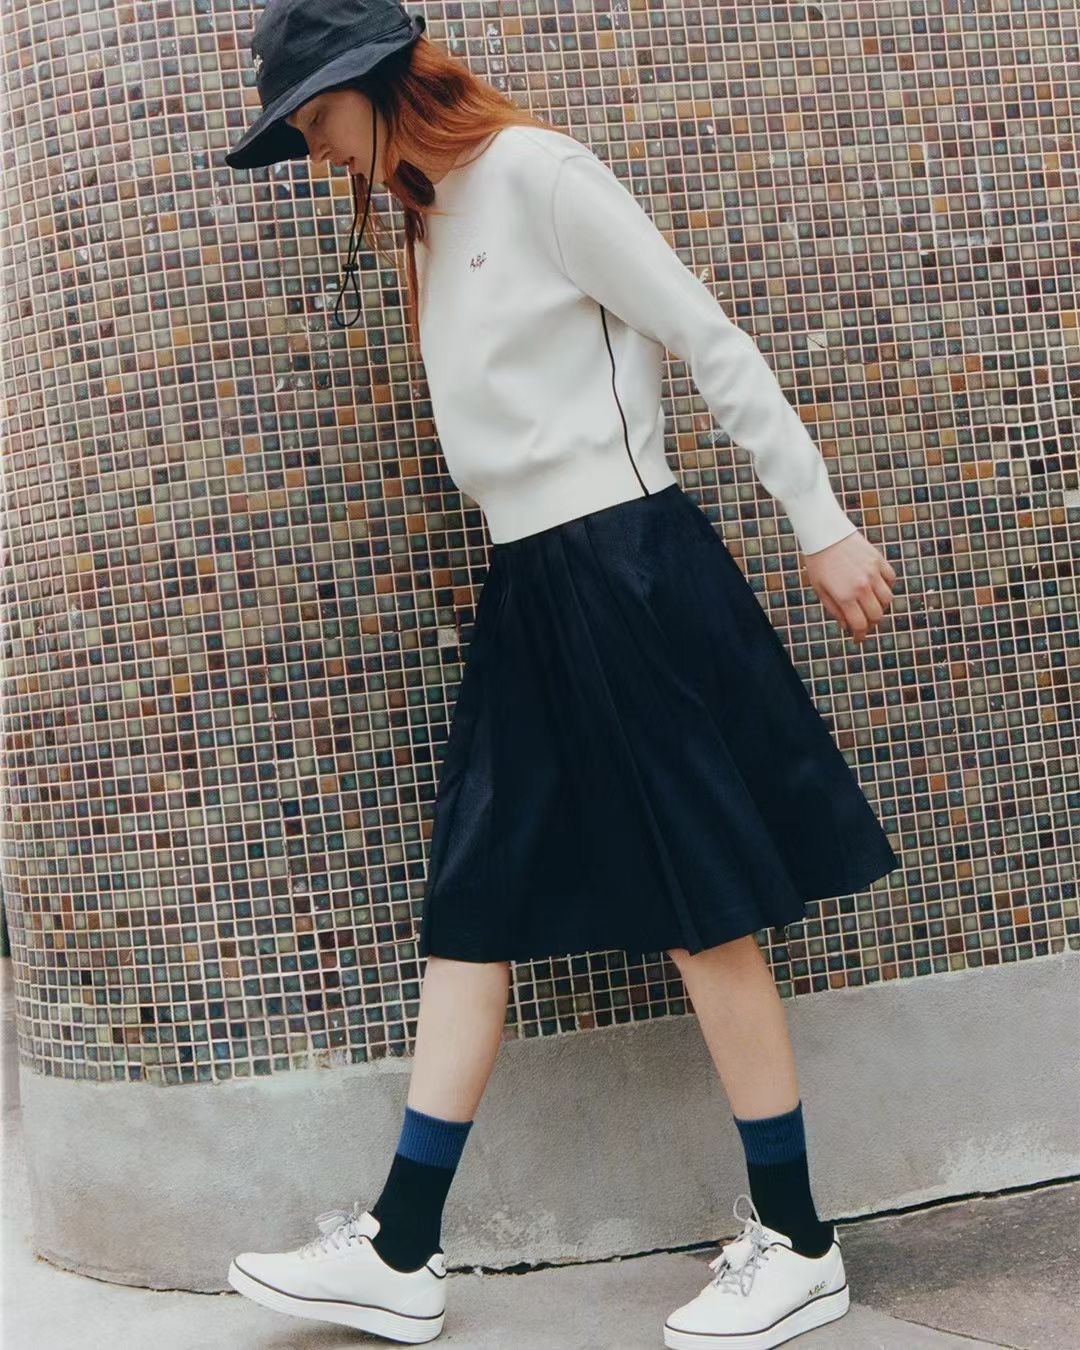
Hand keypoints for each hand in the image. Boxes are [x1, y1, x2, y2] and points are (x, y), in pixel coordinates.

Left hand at [801, 529, 896, 644]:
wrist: (825, 533)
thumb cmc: (818, 562)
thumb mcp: (820, 589)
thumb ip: (835, 610)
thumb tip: (848, 625)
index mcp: (845, 596)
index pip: (860, 624)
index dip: (860, 635)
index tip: (858, 639)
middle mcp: (862, 586)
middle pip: (876, 615)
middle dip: (870, 624)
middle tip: (864, 624)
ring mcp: (873, 573)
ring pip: (887, 599)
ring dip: (880, 607)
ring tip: (870, 606)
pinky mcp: (879, 560)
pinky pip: (890, 579)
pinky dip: (886, 587)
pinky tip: (876, 588)